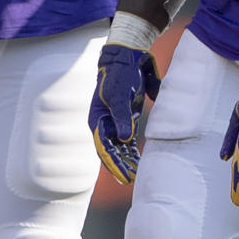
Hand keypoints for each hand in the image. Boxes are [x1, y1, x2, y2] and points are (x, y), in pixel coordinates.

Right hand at [89, 43, 160, 184]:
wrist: (127, 57)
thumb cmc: (120, 75)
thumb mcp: (119, 94)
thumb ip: (122, 116)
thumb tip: (124, 139)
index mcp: (98, 119)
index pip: (104, 148)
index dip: (114, 164)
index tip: (124, 177)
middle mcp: (105, 123)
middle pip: (111, 151)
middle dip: (120, 167)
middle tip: (132, 181)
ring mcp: (116, 121)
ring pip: (121, 148)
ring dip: (127, 161)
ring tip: (136, 176)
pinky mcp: (128, 118)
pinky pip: (129, 140)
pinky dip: (133, 151)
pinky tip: (140, 161)